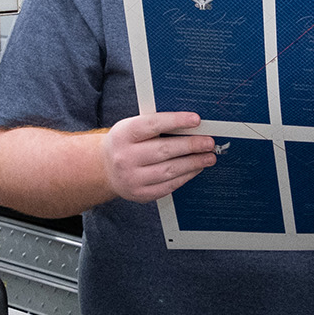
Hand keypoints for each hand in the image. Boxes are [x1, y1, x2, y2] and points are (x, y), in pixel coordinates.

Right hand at [99, 112, 216, 202]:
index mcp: (124, 134)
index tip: (196, 119)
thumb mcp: (132, 127)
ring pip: (169, 170)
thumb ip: (156, 124)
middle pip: (164, 150)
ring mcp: (132, 178)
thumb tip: (192, 124)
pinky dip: (185, 177)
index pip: (153, 125)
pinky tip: (195, 169)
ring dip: (193, 163)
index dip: (176, 121)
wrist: (104, 168)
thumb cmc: (126, 142)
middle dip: (191, 146)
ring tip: (208, 157)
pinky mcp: (140, 194)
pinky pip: (168, 186)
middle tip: (209, 143)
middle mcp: (125, 157)